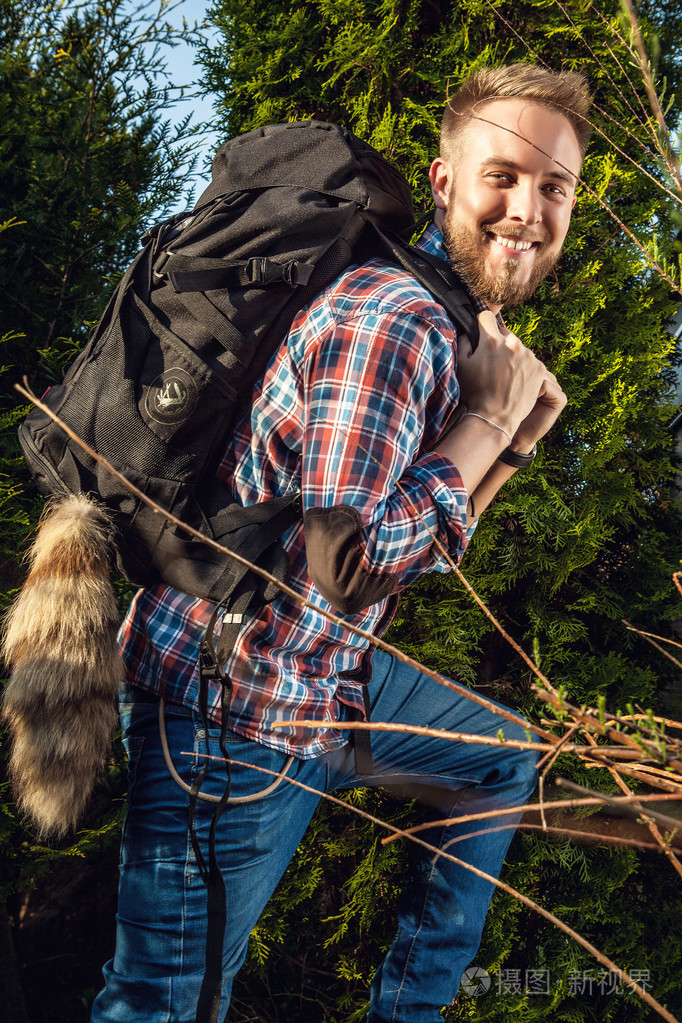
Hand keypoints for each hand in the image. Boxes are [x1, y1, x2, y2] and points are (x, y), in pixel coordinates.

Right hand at [457, 311, 564, 442]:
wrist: (496, 417)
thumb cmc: (475, 393)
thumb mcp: (462, 366)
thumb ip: (464, 343)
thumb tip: (468, 333)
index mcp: (492, 340)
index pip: (486, 316)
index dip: (481, 324)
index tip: (481, 333)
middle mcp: (512, 343)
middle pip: (504, 333)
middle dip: (498, 343)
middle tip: (492, 362)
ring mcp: (528, 355)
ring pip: (519, 347)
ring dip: (512, 355)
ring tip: (504, 376)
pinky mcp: (539, 367)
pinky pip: (530, 360)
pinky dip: (524, 367)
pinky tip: (516, 381)